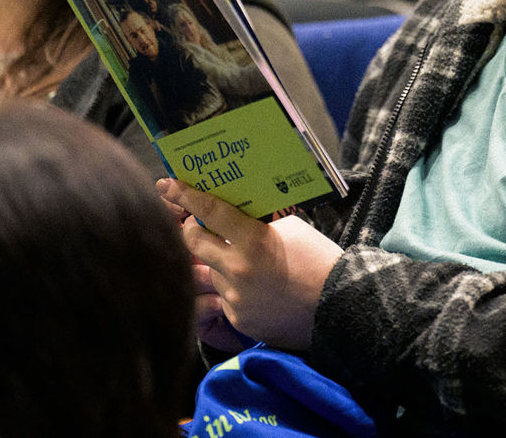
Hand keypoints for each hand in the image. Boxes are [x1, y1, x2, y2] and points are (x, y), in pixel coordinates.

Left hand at [158, 178, 342, 351]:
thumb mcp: (290, 228)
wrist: (339, 308)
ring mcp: (235, 297)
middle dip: (191, 229)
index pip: (208, 211)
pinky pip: (224, 297)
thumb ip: (258, 220)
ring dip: (220, 262)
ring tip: (248, 264)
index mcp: (253, 240)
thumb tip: (233, 209)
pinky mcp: (238, 319)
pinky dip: (234, 289)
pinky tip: (257, 289)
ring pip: (211, 271)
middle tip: (198, 223)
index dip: (185, 195)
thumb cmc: (318, 261)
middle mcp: (238, 269)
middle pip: (192, 241)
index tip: (167, 185)